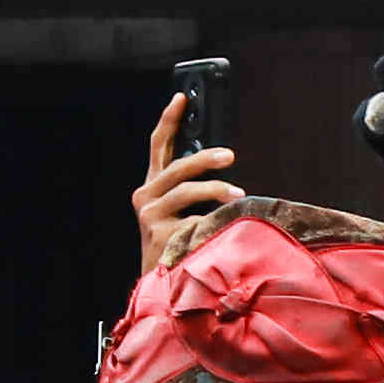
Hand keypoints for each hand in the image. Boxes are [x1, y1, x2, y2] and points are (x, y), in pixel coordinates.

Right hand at [131, 92, 237, 279]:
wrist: (166, 284)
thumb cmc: (184, 243)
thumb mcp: (189, 209)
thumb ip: (198, 187)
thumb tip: (225, 160)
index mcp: (153, 186)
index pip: (159, 146)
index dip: (169, 120)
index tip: (182, 97)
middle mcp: (146, 196)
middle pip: (176, 165)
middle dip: (205, 157)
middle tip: (230, 155)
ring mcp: (150, 215)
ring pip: (185, 189)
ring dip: (214, 188)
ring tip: (237, 193)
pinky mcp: (160, 233)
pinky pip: (195, 217)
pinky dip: (214, 217)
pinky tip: (228, 222)